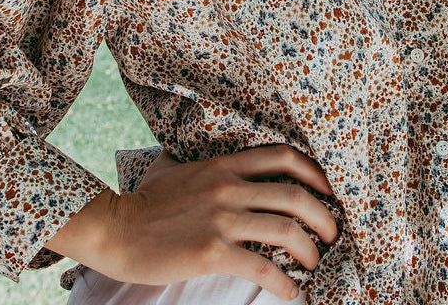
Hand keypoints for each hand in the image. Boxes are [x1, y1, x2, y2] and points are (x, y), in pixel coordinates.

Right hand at [77, 144, 337, 300]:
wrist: (115, 227)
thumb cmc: (148, 203)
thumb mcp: (185, 171)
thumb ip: (214, 171)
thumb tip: (235, 176)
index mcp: (224, 165)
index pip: (284, 157)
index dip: (315, 173)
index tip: (329, 190)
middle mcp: (228, 187)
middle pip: (295, 195)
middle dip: (324, 216)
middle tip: (332, 233)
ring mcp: (222, 219)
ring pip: (287, 230)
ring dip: (311, 250)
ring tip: (315, 263)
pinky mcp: (213, 252)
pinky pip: (263, 268)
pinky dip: (286, 284)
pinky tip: (292, 294)